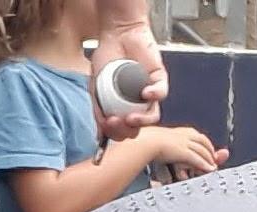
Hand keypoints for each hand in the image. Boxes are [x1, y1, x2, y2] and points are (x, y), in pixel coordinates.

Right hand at [91, 21, 168, 136]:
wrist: (117, 34)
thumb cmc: (106, 59)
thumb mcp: (95, 87)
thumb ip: (97, 109)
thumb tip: (101, 130)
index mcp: (120, 110)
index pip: (121, 131)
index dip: (114, 133)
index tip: (106, 124)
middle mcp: (136, 106)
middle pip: (136, 129)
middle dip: (126, 130)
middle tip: (115, 122)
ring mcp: (148, 94)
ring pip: (151, 116)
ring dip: (141, 121)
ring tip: (130, 118)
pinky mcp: (159, 80)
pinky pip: (161, 93)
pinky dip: (154, 95)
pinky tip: (144, 93)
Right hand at [150, 126, 229, 178]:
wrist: (145, 141)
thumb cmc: (146, 142)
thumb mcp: (157, 140)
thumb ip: (162, 143)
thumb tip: (162, 147)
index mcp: (179, 131)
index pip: (197, 136)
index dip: (206, 143)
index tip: (210, 150)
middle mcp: (185, 135)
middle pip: (203, 142)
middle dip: (211, 151)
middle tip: (215, 160)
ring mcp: (185, 143)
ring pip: (202, 151)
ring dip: (209, 159)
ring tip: (213, 167)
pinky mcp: (183, 151)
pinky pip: (197, 158)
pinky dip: (204, 164)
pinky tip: (209, 169)